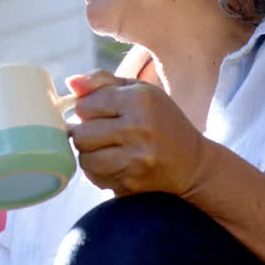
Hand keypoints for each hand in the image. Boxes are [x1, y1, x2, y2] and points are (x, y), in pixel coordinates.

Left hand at [66, 70, 214, 197]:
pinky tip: (116, 163)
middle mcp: (139, 129)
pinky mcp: (133, 182)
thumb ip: (102, 82)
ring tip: (107, 148)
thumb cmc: (160, 120)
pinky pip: (95, 177)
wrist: (193, 164)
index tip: (100, 113)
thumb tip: (71, 83)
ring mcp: (136, 159)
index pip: (84, 106)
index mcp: (139, 100)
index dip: (87, 110)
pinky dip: (99, 171)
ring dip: (90, 154)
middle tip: (101, 133)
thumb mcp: (139, 91)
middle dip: (85, 134)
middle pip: (80, 134)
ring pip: (84, 159)